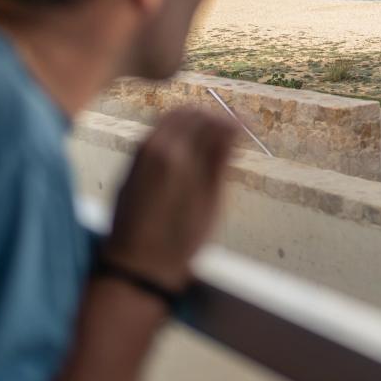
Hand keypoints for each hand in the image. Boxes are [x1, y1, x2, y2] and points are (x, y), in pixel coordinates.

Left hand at [101, 108, 237, 290]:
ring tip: (215, 141)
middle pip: (189, 112)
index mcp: (176, 154)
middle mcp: (153, 147)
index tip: (250, 126)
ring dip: (195, 122)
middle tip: (234, 132)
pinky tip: (190, 153)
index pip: (210, 119)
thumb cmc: (179, 242)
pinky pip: (155, 134)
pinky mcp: (129, 166)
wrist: (136, 268)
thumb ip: (220, 158)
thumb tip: (236, 125)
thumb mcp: (210, 202)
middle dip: (214, 116)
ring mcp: (137, 155)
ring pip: (169, 120)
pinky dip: (176, 133)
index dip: (234, 119)